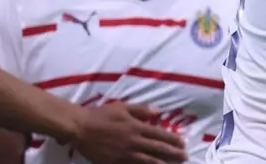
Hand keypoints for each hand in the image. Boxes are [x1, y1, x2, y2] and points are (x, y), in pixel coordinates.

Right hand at [72, 102, 186, 163]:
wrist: (79, 127)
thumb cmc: (101, 115)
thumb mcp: (123, 107)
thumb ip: (141, 110)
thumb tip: (158, 111)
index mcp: (136, 127)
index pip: (160, 134)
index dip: (173, 139)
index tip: (183, 143)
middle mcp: (133, 141)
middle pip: (158, 149)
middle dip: (173, 153)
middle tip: (185, 157)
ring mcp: (124, 154)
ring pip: (148, 160)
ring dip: (162, 163)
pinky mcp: (114, 162)